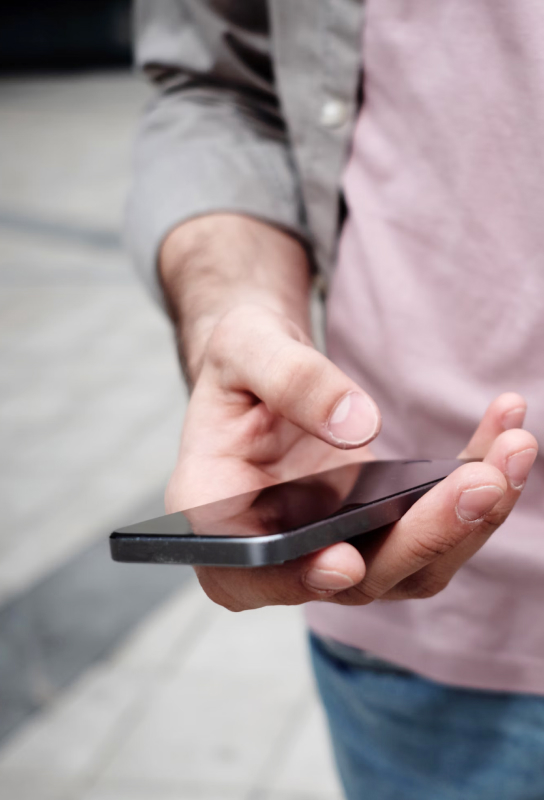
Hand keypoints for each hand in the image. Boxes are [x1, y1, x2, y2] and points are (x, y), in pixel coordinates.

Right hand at [165, 304, 536, 610]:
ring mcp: (338, 544)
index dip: (296, 578)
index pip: (250, 570)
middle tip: (483, 481)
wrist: (268, 372)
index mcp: (220, 514)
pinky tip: (504, 434)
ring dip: (471, 518)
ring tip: (514, 448)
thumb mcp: (244, 347)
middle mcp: (283, 547)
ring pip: (414, 562)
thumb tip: (358, 426)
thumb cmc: (240, 365)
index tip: (344, 562)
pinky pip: (437, 523)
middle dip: (425, 534)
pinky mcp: (382, 527)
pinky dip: (475, 483)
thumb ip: (288, 379)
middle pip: (356, 575)